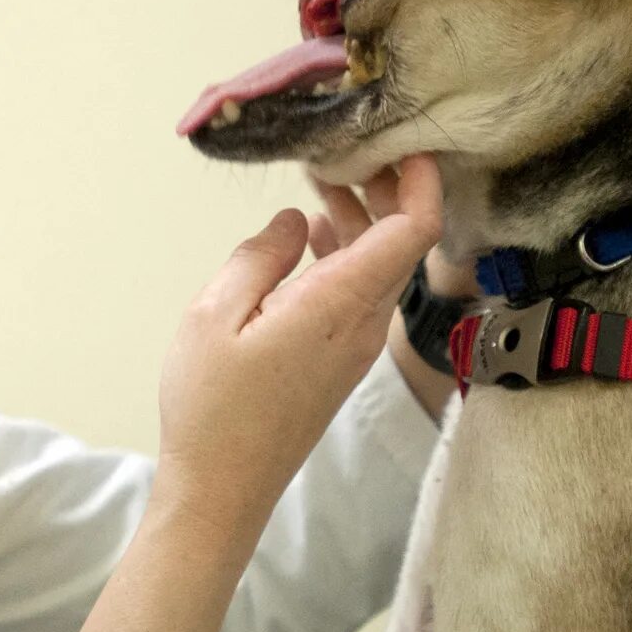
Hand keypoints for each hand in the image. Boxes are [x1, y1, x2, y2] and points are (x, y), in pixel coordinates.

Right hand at [155, 157, 442, 533]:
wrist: (222, 491)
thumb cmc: (210, 408)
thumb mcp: (214, 315)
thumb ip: (260, 256)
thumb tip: (296, 220)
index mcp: (337, 305)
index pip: (411, 231)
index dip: (421, 180)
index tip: (405, 139)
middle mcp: (362, 324)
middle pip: (403, 242)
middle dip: (387, 186)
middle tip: (348, 146)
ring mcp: (356, 345)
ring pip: (383, 265)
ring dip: (364, 218)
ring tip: (322, 178)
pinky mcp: (342, 359)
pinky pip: (363, 290)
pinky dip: (349, 252)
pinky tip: (313, 234)